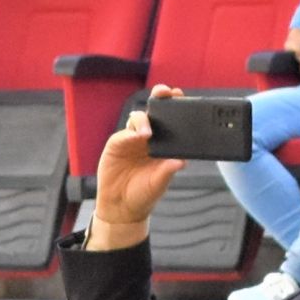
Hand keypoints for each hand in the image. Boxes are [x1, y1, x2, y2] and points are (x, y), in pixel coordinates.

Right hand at [89, 85, 189, 239]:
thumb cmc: (144, 194)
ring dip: (144, 120)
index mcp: (163, 145)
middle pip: (154, 112)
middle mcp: (148, 138)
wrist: (122, 207)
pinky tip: (137, 137)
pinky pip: (124, 134)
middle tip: (166, 92)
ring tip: (148, 134)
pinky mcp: (117, 144)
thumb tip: (182, 161)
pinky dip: (130, 133)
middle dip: (160, 98)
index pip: (171, 121)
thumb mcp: (159, 183)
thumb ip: (168, 170)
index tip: (181, 97)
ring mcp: (132, 139)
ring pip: (138, 119)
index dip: (176, 107)